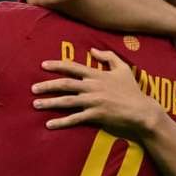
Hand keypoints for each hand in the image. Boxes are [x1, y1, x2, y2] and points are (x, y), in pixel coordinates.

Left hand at [31, 48, 161, 138]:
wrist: (141, 111)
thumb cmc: (133, 90)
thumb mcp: (123, 68)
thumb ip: (108, 57)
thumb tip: (93, 50)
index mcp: (97, 75)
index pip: (73, 67)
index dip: (57, 65)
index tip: (43, 65)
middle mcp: (92, 87)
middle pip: (64, 85)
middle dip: (47, 86)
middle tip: (33, 89)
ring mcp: (93, 102)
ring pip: (66, 101)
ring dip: (49, 103)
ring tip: (36, 104)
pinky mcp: (95, 116)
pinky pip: (74, 119)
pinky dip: (61, 122)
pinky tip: (49, 124)